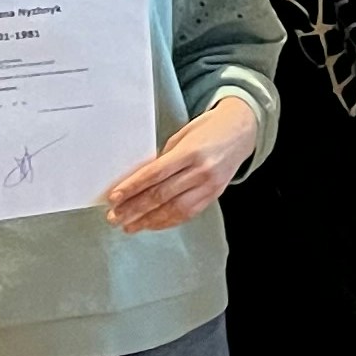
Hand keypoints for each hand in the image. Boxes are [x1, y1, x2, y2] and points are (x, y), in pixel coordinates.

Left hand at [105, 93, 259, 233]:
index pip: (155, 174)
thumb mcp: (183, 136)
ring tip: (129, 226)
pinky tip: (152, 224)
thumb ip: (164, 159)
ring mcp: (209, 185)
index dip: (132, 187)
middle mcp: (201, 171)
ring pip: (174, 209)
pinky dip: (167, 221)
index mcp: (190, 152)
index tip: (114, 198)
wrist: (241, 131)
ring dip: (148, 220)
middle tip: (115, 217)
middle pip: (161, 195)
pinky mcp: (214, 195)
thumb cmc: (208, 129)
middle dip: (135, 208)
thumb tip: (138, 181)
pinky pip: (188, 213)